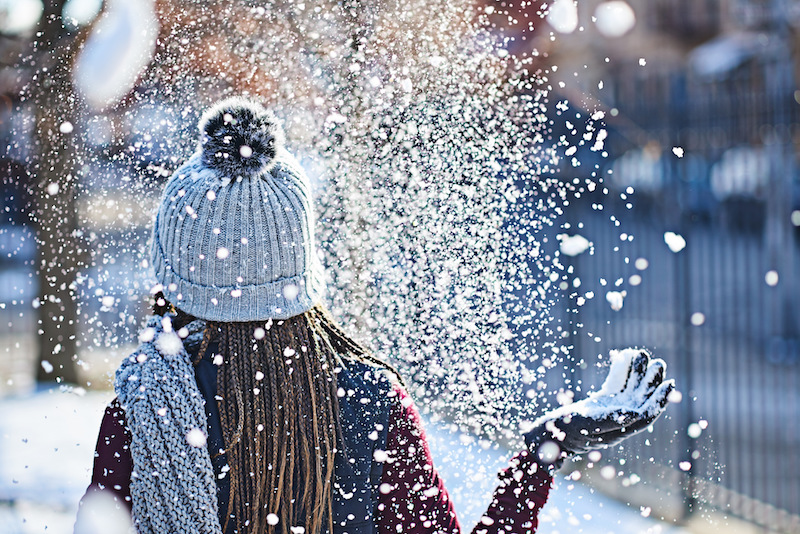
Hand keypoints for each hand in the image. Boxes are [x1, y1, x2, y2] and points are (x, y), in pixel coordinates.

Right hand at [524, 348, 674, 465]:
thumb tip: (635, 413)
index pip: (646, 414)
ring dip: (637, 372)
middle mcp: (619, 420)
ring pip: (629, 388)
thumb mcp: (589, 425)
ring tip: (642, 353)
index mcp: (621, 429)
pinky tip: (623, 355)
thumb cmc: (567, 431)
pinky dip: (619, 371)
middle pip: (641, 399)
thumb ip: (612, 420)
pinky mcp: (601, 401)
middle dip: (651, 381)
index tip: (669, 383)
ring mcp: (610, 409)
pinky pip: (615, 384)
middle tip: (659, 363)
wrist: (549, 433)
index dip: (659, 400)